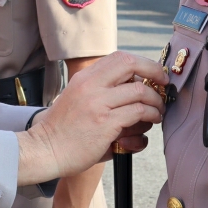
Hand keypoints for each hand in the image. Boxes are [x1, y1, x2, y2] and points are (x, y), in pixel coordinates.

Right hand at [17, 52, 165, 185]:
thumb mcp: (76, 99)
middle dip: (154, 71)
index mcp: (84, 78)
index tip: (153, 74)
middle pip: (130, 64)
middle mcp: (91, 85)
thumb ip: (100, 91)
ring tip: (158, 111)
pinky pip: (138, 113)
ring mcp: (98, 104)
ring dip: (155, 101)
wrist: (44, 150)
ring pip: (140, 91)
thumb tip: (133, 88)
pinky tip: (151, 122)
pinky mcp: (105, 124)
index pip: (118, 58)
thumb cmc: (63, 130)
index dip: (142, 63)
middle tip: (164, 84)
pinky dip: (150, 116)